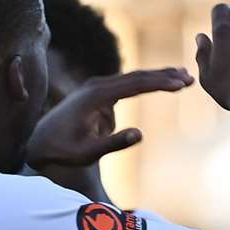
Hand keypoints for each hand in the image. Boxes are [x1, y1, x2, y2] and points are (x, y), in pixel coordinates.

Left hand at [25, 68, 192, 168]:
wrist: (39, 143)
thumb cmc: (63, 151)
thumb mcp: (87, 153)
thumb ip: (113, 144)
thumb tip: (140, 133)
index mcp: (95, 96)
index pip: (134, 85)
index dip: (159, 84)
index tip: (181, 83)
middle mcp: (97, 86)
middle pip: (136, 76)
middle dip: (164, 76)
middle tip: (190, 77)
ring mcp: (98, 88)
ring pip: (133, 78)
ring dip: (158, 77)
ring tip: (183, 76)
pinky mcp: (100, 94)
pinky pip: (127, 85)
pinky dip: (146, 83)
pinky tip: (162, 82)